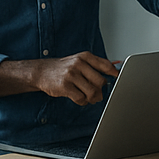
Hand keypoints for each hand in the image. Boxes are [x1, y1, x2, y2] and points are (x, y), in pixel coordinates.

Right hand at [0, 53, 117, 104]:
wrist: (40, 71)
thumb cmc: (62, 68)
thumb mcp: (78, 61)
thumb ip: (95, 66)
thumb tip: (114, 72)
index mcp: (84, 57)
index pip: (105, 65)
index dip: (114, 74)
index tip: (118, 79)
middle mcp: (78, 64)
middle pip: (101, 82)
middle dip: (100, 91)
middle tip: (96, 94)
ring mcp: (71, 75)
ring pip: (92, 92)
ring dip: (93, 98)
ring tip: (89, 98)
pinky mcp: (65, 86)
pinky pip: (81, 98)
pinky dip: (83, 102)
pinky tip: (79, 99)